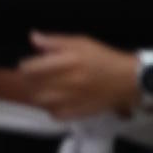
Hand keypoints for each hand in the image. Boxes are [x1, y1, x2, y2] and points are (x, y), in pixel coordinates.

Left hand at [4, 34, 142, 121]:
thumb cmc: (103, 58)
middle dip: (29, 81)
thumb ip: (55, 41)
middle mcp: (69, 81)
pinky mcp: (78, 112)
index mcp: (69, 61)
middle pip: (34, 86)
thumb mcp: (81, 42)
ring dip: (38, 95)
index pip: (33, 68)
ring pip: (42, 102)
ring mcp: (73, 99)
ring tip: (43, 89)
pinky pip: (55, 115)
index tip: (27, 65)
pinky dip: (51, 109)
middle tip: (34, 77)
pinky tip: (56, 102)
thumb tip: (33, 37)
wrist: (127, 79)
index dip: (25, 67)